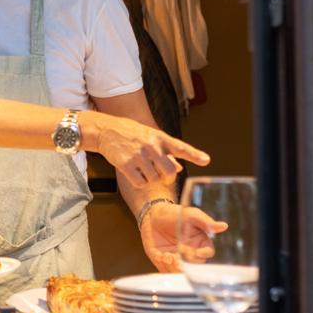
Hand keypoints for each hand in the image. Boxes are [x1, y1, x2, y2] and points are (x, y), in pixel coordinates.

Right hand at [94, 114, 209, 187]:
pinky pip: (140, 182)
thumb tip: (178, 168)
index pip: (181, 147)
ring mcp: (139, 156)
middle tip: (160, 174)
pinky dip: (139, 182)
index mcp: (160, 138)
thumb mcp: (151, 137)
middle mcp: (151, 146)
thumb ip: (166, 153)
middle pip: (169, 172)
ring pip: (154, 179)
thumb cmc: (131, 134)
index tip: (206, 160)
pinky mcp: (126, 164)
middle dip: (166, 178)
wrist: (106, 130)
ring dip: (150, 179)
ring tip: (142, 168)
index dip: (194, 155)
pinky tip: (134, 173)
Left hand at [140, 204, 226, 272]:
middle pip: (195, 265)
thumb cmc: (175, 213)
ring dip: (175, 266)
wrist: (153, 215)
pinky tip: (162, 256)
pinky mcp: (164, 261)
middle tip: (180, 256)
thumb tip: (224, 226)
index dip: (203, 254)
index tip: (195, 251)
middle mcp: (190, 253)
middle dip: (188, 263)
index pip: (207, 253)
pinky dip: (164, 265)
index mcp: (200, 243)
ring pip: (181, 270)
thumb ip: (206, 222)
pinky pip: (166, 269)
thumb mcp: (191, 215)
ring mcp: (178, 258)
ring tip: (168, 256)